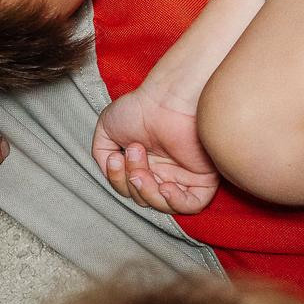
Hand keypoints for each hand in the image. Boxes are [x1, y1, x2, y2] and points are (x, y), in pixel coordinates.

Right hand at [92, 84, 218, 215]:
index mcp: (145, 164)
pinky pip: (192, 204)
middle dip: (132, 183)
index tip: (116, 158)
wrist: (166, 98)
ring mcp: (184, 175)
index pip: (130, 189)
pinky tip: (165, 186)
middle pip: (144, 198)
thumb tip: (110, 171)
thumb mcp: (107, 130)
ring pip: (164, 205)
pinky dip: (176, 202)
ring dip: (147, 191)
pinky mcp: (202, 177)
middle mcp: (165, 171)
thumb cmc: (140, 107)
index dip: (119, 181)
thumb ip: (101, 155)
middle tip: (134, 153)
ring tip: (142, 169)